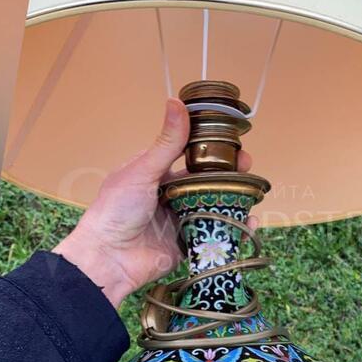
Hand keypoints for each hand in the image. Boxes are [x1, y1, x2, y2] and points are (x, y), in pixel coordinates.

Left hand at [54, 98, 253, 307]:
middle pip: (207, 181)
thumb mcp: (143, 171)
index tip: (233, 142)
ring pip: (214, 205)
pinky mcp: (189, 243)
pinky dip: (233, 228)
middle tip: (247, 167)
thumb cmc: (116, 210)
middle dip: (230, 173)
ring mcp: (181, 219)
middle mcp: (172, 195)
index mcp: (158, 174)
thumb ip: (167, 142)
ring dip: (235, 199)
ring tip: (252, 193)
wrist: (109, 259)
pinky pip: (215, 234)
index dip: (213, 149)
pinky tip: (248, 222)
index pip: (191, 155)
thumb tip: (176, 102)